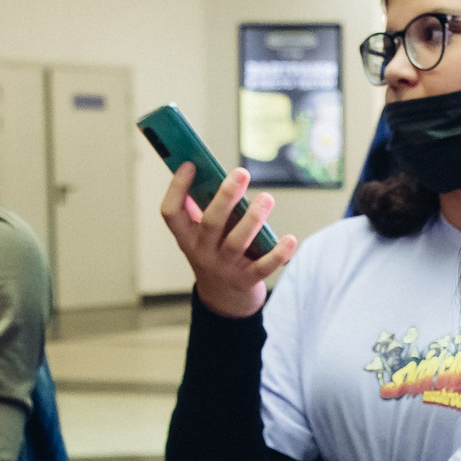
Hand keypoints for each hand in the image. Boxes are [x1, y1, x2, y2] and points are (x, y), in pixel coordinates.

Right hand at [158, 165, 297, 318]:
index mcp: (186, 236)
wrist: (222, 297)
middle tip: (242, 173)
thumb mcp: (204, 232)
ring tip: (266, 199)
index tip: (189, 164)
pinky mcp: (245, 280)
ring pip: (236, 243)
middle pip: (210, 223)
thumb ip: (208, 206)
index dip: (177, 188)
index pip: (171, 212)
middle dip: (225, 197)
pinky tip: (290, 239)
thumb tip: (220, 172)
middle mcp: (201, 252)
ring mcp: (223, 268)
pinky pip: (262, 267)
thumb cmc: (216, 250)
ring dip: (252, 219)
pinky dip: (278, 254)